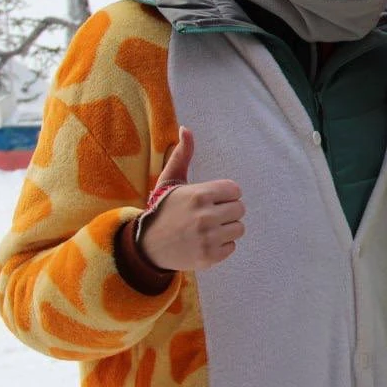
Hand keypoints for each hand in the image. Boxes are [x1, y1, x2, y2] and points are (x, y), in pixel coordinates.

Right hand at [138, 127, 244, 271]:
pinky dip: (221, 246)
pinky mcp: (209, 257)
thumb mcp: (171, 180)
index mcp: (199, 195)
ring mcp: (207, 238)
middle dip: (227, 211)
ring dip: (226, 229)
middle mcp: (204, 216)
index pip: (235, 190)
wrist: (146, 246)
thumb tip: (186, 128)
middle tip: (209, 214)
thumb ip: (182, 155)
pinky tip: (204, 242)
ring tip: (207, 228)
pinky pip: (232, 247)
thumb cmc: (163, 209)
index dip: (225, 194)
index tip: (210, 199)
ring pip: (239, 228)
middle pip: (240, 209)